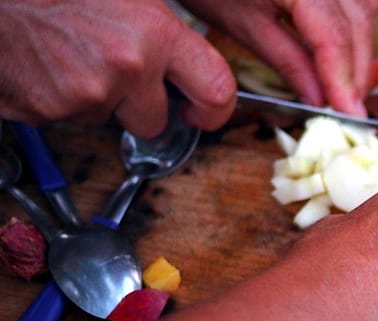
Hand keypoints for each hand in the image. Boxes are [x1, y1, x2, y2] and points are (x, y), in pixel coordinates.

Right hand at [0, 0, 235, 136]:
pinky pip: (69, 119)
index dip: (213, 110)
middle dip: (138, 106)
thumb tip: (193, 64)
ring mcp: (88, 91)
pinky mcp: (50, 109)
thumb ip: (164, 32)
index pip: (216, 88)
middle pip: (155, 121)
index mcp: (155, 31)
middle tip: (114, 73)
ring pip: (108, 119)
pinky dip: (60, 99)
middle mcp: (128, 65)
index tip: (202, 113)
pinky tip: (49, 66)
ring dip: (96, 98)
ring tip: (72, 56)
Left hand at [183, 0, 377, 116]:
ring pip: (365, 6)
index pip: (331, 35)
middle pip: (357, 21)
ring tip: (348, 81)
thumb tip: (319, 98)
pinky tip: (349, 44)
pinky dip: (358, 19)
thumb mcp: (239, 22)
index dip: (344, 77)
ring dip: (362, 44)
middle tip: (350, 107)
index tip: (351, 112)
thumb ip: (286, 59)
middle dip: (356, 68)